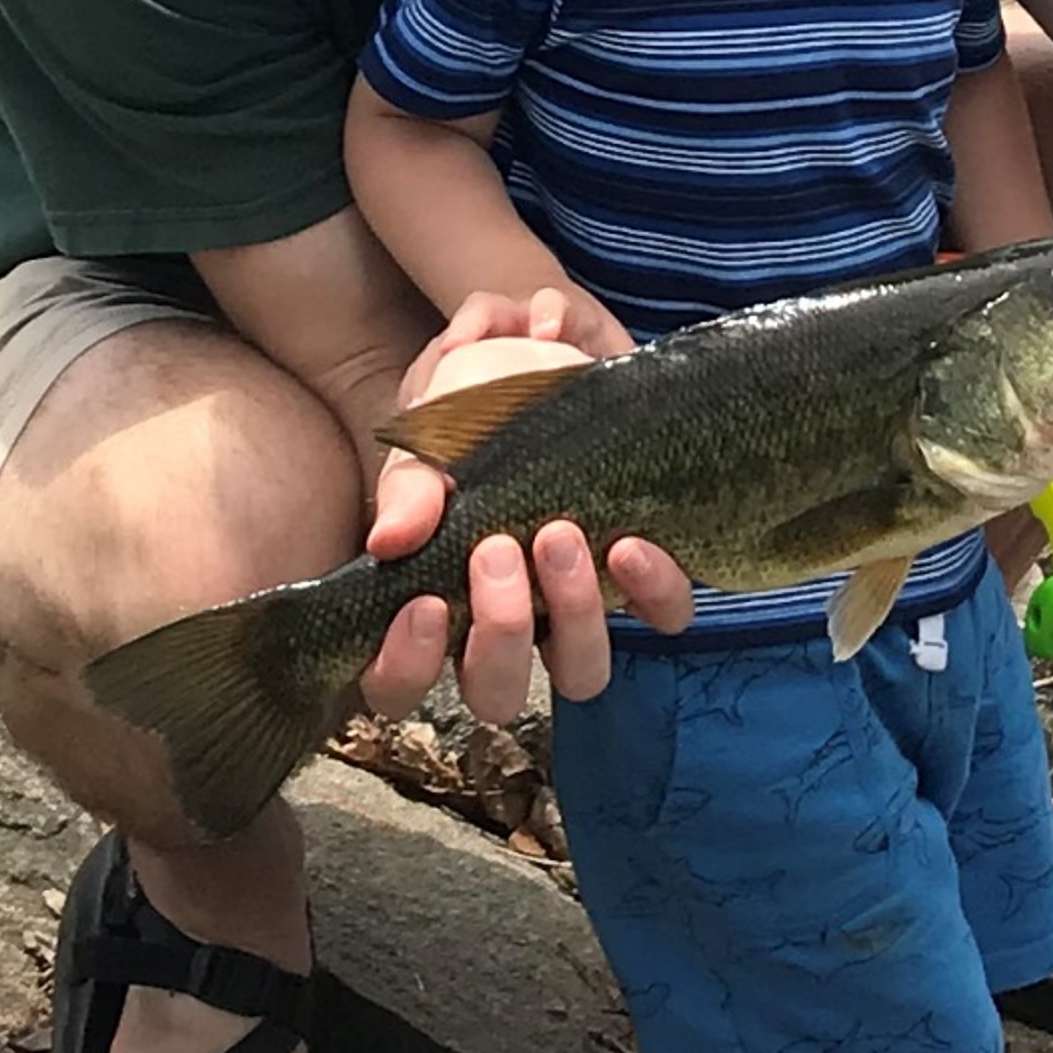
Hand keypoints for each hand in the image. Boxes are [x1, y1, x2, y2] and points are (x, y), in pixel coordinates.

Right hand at [358, 289, 688, 723]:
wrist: (540, 360)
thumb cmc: (468, 413)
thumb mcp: (430, 435)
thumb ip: (409, 486)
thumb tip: (392, 540)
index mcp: (431, 605)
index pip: (397, 683)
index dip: (406, 666)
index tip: (426, 604)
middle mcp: (502, 625)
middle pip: (494, 692)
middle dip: (501, 631)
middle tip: (499, 551)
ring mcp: (573, 610)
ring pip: (580, 672)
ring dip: (573, 616)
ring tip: (561, 536)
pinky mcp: (639, 580)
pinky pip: (660, 617)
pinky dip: (650, 589)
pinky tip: (630, 543)